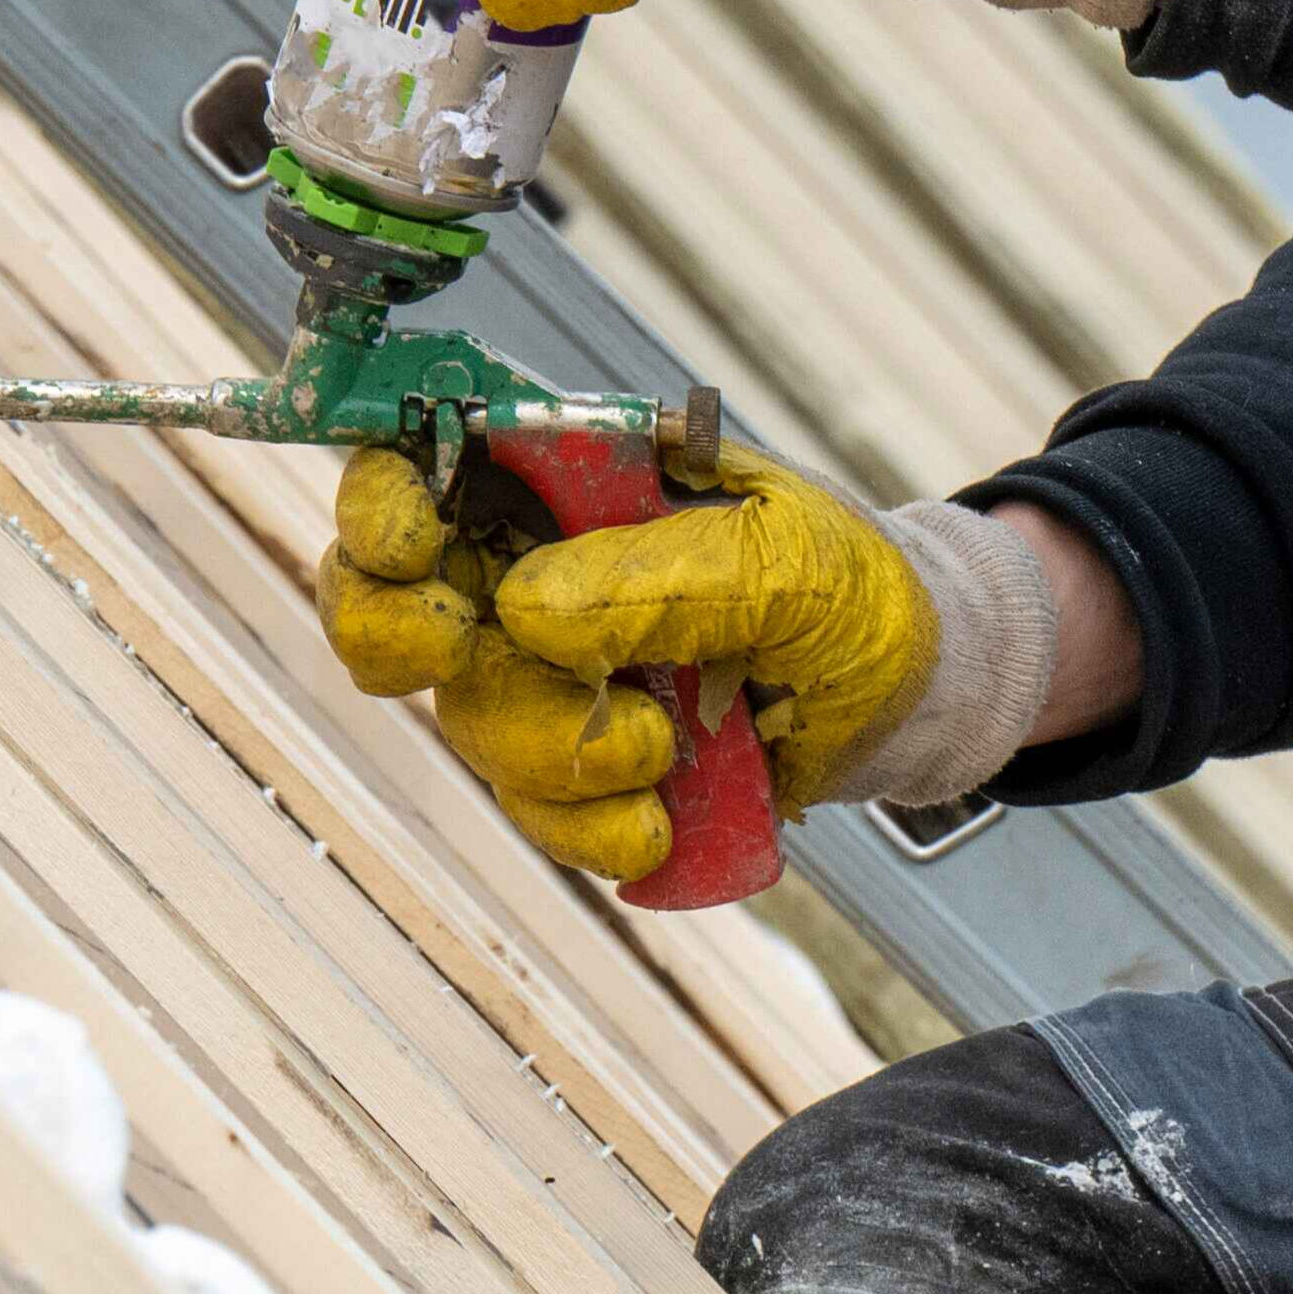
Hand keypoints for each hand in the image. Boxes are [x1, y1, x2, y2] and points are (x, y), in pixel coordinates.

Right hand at [320, 443, 942, 883]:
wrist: (913, 694)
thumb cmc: (849, 586)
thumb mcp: (783, 556)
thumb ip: (660, 574)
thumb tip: (525, 610)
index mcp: (568, 483)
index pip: (425, 466)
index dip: (379, 498)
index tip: (405, 541)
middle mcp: (534, 573)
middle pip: (389, 602)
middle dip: (396, 632)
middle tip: (450, 647)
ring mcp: (550, 676)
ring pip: (470, 719)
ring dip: (555, 748)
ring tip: (662, 747)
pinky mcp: (580, 770)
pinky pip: (535, 812)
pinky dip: (592, 827)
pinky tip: (662, 817)